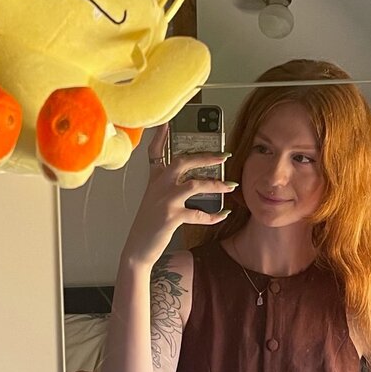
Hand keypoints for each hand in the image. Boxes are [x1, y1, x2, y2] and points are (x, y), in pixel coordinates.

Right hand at [122, 124, 236, 266]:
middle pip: (183, 162)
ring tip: (231, 186)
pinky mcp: (171, 217)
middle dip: (206, 156)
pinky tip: (224, 214)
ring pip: (195, 185)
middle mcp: (159, 185)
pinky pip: (198, 213)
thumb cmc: (150, 224)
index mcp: (155, 179)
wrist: (139, 248)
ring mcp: (165, 200)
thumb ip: (165, 184)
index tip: (169, 122)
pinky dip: (213, 215)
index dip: (162, 136)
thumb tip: (189, 178)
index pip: (156, 152)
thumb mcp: (153, 199)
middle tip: (225, 154)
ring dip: (217, 185)